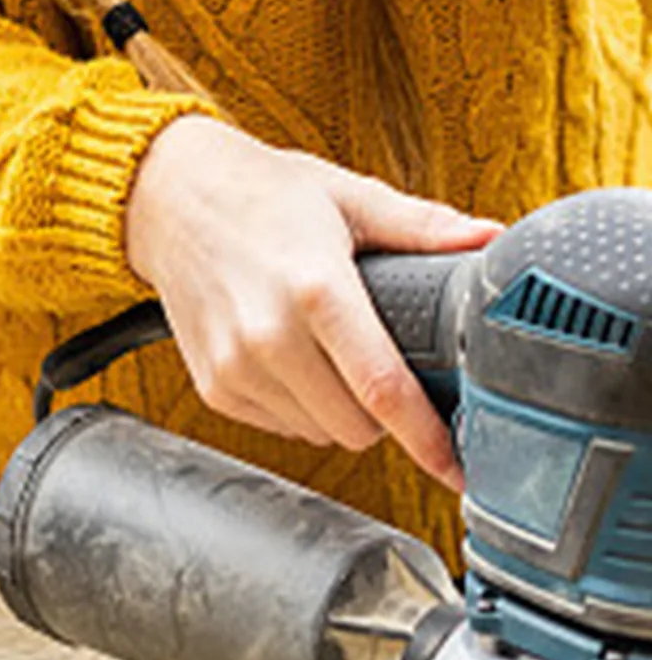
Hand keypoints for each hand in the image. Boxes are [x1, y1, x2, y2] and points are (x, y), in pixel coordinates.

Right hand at [124, 115, 503, 491]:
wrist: (168, 198)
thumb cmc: (257, 194)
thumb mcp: (347, 197)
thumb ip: (422, 227)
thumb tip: (490, 238)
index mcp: (316, 291)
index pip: (384, 390)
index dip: (429, 439)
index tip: (459, 465)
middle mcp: (269, 337)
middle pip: (357, 427)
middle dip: (386, 413)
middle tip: (386, 369)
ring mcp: (235, 367)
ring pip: (320, 433)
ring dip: (341, 412)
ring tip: (331, 356)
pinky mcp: (214, 386)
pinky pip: (281, 426)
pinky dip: (301, 407)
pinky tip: (293, 360)